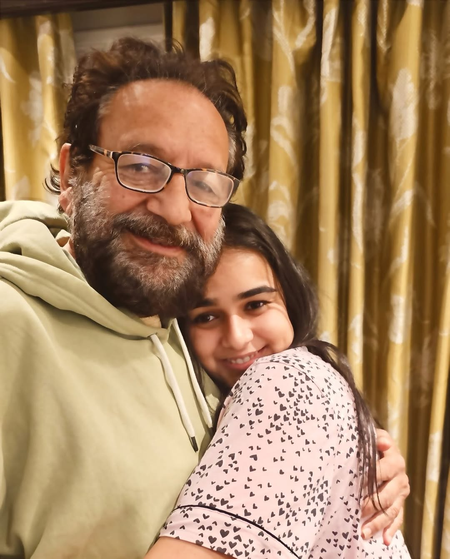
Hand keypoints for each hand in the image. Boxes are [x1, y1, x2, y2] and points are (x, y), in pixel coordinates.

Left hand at [361, 429, 409, 544]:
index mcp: (395, 461)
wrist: (382, 447)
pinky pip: (397, 518)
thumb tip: (384, 444)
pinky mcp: (400, 502)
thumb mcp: (372, 437)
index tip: (354, 487)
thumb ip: (376, 440)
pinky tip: (384, 540)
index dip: (367, 479)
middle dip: (370, 506)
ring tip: (364, 533)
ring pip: (391, 511)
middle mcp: (401, 478)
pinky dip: (391, 530)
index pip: (381, 472)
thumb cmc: (372, 443)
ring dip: (378, 523)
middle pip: (386, 496)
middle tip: (355, 513)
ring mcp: (401, 492)